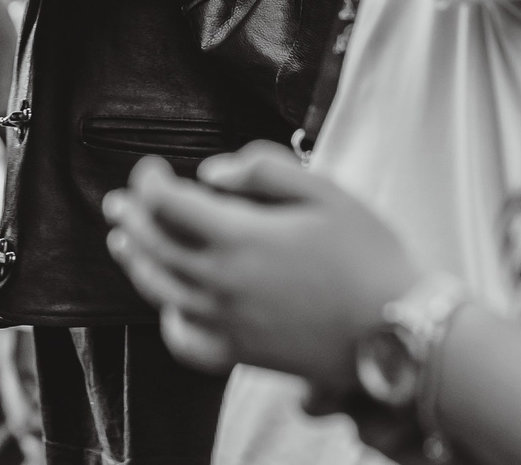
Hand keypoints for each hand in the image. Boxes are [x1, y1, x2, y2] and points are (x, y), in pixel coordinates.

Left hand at [102, 144, 418, 391]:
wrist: (401, 329)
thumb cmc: (368, 255)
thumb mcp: (324, 191)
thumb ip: (261, 169)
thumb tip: (210, 172)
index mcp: (237, 238)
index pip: (165, 204)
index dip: (149, 180)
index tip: (153, 167)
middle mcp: (220, 283)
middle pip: (152, 246)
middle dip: (130, 218)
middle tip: (119, 201)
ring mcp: (228, 323)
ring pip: (159, 291)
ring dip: (134, 262)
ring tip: (123, 244)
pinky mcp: (242, 354)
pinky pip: (185, 341)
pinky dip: (167, 321)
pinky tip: (169, 306)